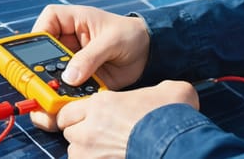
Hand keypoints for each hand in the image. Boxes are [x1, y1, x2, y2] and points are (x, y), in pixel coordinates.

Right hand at [29, 5, 150, 130]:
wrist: (148, 51)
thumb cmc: (129, 34)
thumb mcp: (112, 40)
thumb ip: (91, 57)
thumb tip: (69, 77)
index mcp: (68, 21)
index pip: (42, 28)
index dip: (34, 44)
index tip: (34, 62)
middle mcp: (63, 43)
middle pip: (38, 58)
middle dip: (39, 75)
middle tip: (43, 89)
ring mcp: (68, 63)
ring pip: (48, 79)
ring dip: (50, 93)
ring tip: (54, 105)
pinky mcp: (77, 81)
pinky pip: (63, 93)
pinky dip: (63, 103)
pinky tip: (67, 109)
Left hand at [57, 80, 198, 158]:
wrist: (176, 142)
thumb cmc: (172, 117)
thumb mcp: (165, 90)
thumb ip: (154, 90)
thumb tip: (165, 92)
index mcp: (101, 104)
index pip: (67, 110)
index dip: (76, 114)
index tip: (84, 116)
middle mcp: (90, 127)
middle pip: (69, 131)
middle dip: (81, 131)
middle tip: (99, 131)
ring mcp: (92, 152)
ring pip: (75, 151)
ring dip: (86, 149)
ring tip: (105, 147)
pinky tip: (111, 155)